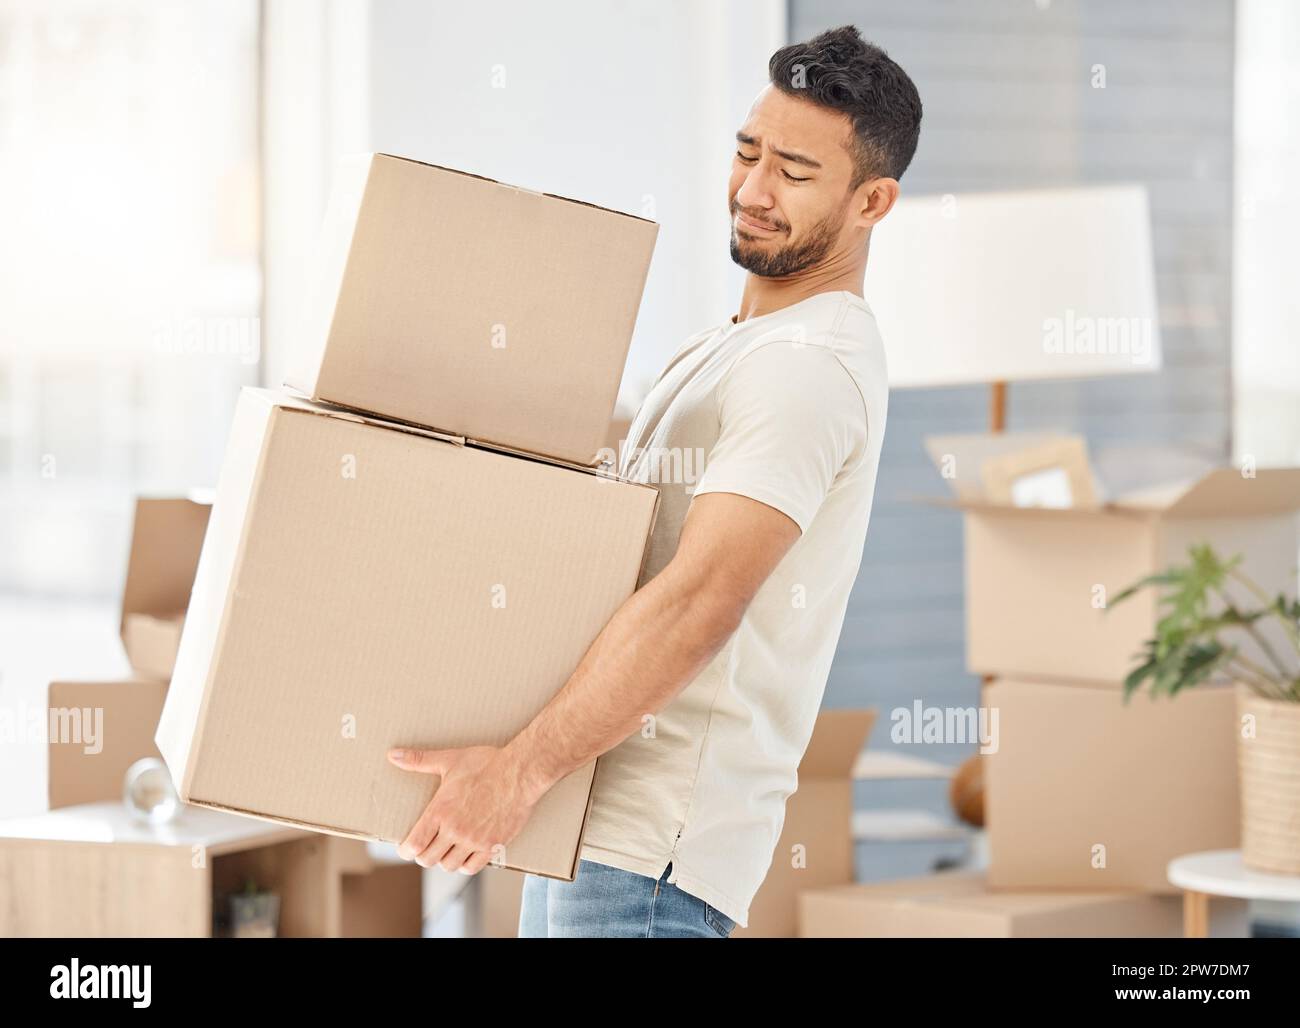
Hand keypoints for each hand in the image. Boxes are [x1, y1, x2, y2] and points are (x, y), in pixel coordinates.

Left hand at [387, 745, 539, 873]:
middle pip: (428, 859)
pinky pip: (472, 867)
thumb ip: (419, 761)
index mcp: (440, 811)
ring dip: (444, 860)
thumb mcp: (450, 760)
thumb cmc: (486, 764)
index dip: (406, 850)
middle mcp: (455, 830)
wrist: (520, 772)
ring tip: (446, 849)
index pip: (413, 845)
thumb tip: (392, 755)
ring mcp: (474, 840)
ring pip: (449, 866)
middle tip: (427, 846)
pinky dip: (465, 864)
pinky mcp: (492, 845)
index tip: (407, 847)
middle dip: (424, 855)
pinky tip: (465, 854)